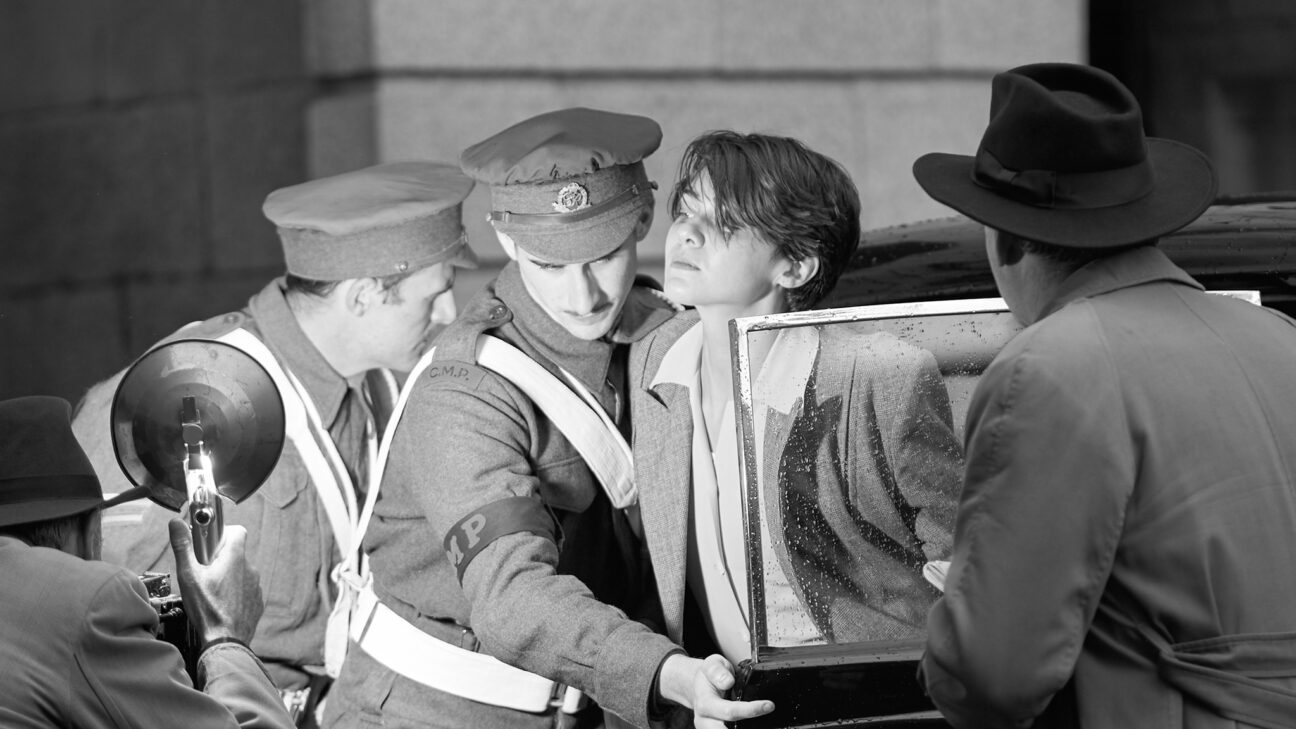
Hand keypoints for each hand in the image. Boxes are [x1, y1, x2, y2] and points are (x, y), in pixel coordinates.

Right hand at [168, 518, 262, 645]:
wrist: (226, 642)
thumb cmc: (207, 609)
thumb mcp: (188, 576)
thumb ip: (183, 547)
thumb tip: (176, 523)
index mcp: (235, 558)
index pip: (237, 530)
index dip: (222, 533)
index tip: (207, 543)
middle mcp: (250, 568)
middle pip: (235, 553)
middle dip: (219, 558)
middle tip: (202, 571)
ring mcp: (256, 585)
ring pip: (240, 572)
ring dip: (227, 576)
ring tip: (209, 591)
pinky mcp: (257, 601)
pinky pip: (245, 589)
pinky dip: (234, 592)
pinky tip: (220, 603)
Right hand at [658, 653, 774, 727]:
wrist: (699, 686)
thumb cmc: (708, 676)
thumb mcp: (712, 664)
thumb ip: (717, 671)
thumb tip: (727, 682)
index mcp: (705, 703)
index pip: (729, 711)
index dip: (751, 710)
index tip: (769, 705)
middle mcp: (705, 721)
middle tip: (771, 723)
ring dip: (746, 728)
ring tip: (765, 721)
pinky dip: (744, 727)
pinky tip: (756, 723)